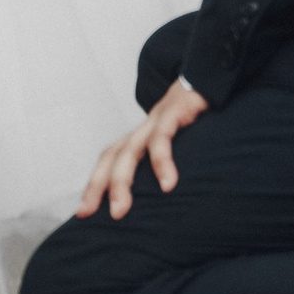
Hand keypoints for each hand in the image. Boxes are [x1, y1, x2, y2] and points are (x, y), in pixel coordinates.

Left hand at [75, 74, 208, 220]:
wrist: (210, 75)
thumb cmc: (195, 114)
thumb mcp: (179, 140)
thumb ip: (167, 162)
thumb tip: (167, 197)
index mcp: (141, 135)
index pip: (109, 159)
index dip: (95, 184)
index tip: (84, 213)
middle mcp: (143, 128)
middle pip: (113, 156)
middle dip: (100, 187)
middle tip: (98, 218)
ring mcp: (156, 119)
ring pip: (130, 150)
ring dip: (121, 181)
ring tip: (121, 210)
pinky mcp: (174, 111)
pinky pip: (162, 137)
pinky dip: (161, 161)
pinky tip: (167, 184)